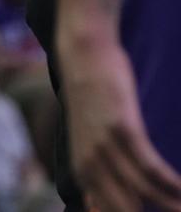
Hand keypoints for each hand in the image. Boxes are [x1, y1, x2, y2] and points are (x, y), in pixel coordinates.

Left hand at [60, 41, 180, 211]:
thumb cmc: (89, 98)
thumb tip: (94, 205)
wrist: (83, 56)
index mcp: (81, 169)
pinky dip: (169, 183)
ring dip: (169, 205)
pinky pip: (149, 165)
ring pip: (141, 189)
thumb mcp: (85, 140)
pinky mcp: (121, 128)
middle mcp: (89, 162)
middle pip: (123, 207)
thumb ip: (93, 174)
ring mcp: (104, 146)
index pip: (105, 211)